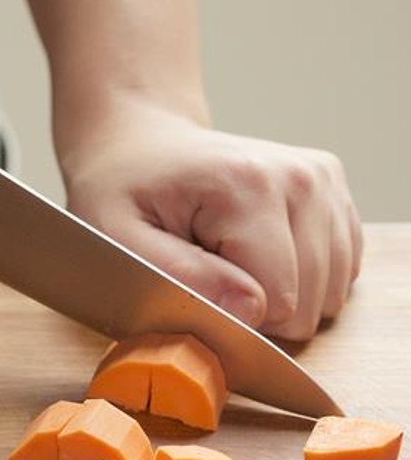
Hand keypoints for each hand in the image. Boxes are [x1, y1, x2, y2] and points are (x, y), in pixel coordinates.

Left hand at [59, 97, 361, 340]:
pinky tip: (255, 252)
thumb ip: (181, 276)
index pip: (274, 301)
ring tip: (226, 259)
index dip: (231, 315)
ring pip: (330, 292)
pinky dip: (301, 279)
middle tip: (204, 270)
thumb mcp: (119, 237)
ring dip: (279, 294)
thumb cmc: (122, 191)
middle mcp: (300, 177)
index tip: (190, 285)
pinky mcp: (332, 189)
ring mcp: (322, 181)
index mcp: (248, 186)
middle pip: (308, 301)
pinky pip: (340, 271)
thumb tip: (250, 310)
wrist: (139, 144)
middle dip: (256, 307)